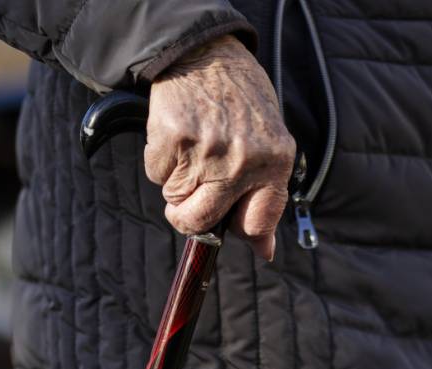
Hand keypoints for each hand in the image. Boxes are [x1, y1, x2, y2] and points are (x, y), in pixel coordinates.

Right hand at [145, 35, 295, 260]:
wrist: (205, 52)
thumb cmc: (239, 100)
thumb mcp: (268, 140)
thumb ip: (266, 195)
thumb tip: (266, 253)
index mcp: (274, 162)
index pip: (257, 223)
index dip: (238, 231)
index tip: (226, 224)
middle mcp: (243, 160)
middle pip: (202, 221)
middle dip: (186, 216)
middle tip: (186, 197)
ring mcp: (207, 150)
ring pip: (174, 197)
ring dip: (175, 180)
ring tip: (191, 145)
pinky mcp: (173, 139)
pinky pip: (156, 174)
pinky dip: (160, 160)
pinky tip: (176, 133)